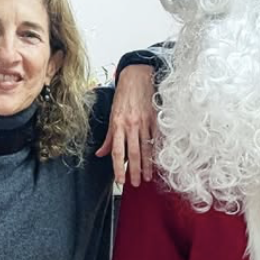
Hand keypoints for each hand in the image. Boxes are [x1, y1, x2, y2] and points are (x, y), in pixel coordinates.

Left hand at [95, 64, 156, 186]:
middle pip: (133, 153)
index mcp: (117, 124)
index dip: (118, 168)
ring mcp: (145, 122)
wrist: (138, 76)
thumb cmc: (123, 95)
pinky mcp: (156, 119)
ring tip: (147, 177)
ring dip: (147, 165)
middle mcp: (131, 125)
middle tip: (135, 184)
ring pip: (146, 148)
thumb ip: (108, 137)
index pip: (117, 151)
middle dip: (134, 171)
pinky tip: (158, 162)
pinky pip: (157, 138)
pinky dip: (157, 151)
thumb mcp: (112, 115)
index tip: (120, 181)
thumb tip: (100, 154)